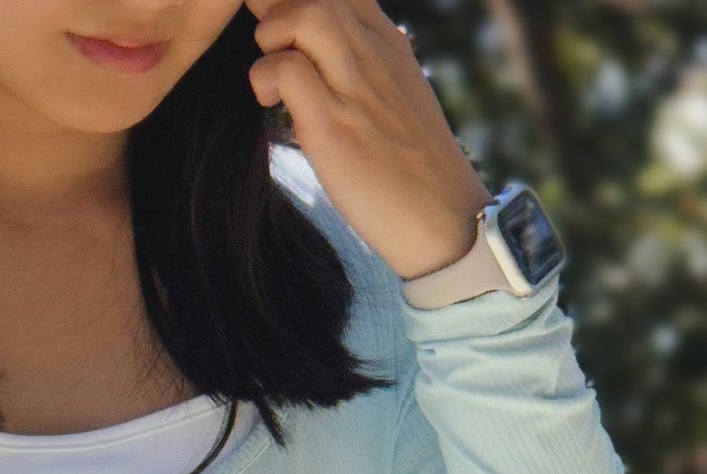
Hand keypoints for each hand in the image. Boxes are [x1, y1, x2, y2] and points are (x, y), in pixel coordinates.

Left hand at [244, 0, 491, 279]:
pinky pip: (286, 70)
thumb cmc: (412, 166)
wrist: (443, 218)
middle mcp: (373, 49)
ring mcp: (355, 85)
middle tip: (271, 52)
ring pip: (302, 12)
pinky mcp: (335, 126)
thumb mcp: (395, 94)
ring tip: (271, 78)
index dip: (299, 1)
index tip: (286, 35)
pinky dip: (264, 80)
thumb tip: (328, 52)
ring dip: (269, 37)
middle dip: (276, 9)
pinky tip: (270, 105)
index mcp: (385, 38)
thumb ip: (365, 62)